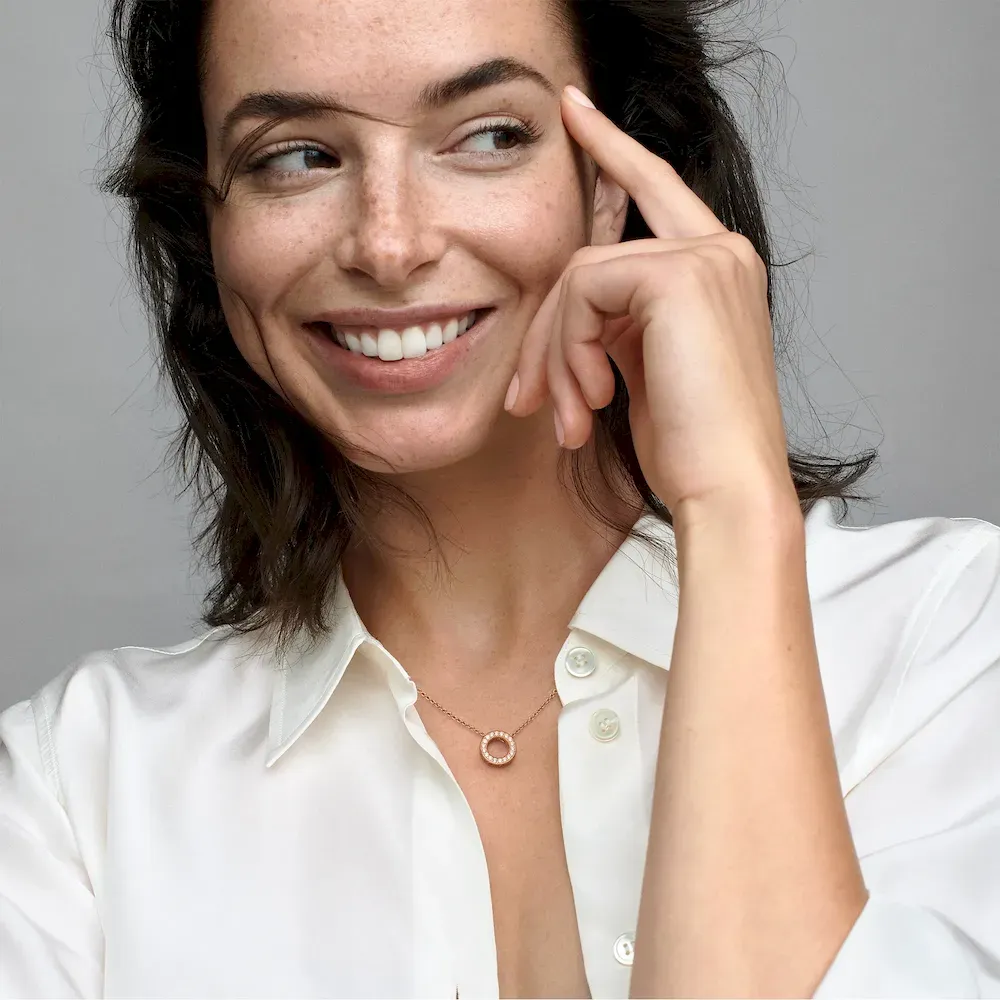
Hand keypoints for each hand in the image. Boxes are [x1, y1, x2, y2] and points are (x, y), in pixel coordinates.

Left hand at [505, 86, 795, 517]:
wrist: (727, 489)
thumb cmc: (691, 448)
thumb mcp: (646, 373)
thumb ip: (616, 326)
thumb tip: (570, 322)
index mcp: (716, 271)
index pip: (655, 191)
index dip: (612, 148)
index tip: (571, 113)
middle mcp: (719, 251)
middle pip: (590, 256)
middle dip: (547, 330)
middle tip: (524, 401)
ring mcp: (704, 257)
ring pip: (577, 278)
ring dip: (556, 357)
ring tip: (569, 419)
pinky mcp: (680, 274)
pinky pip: (583, 292)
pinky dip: (569, 352)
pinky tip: (591, 404)